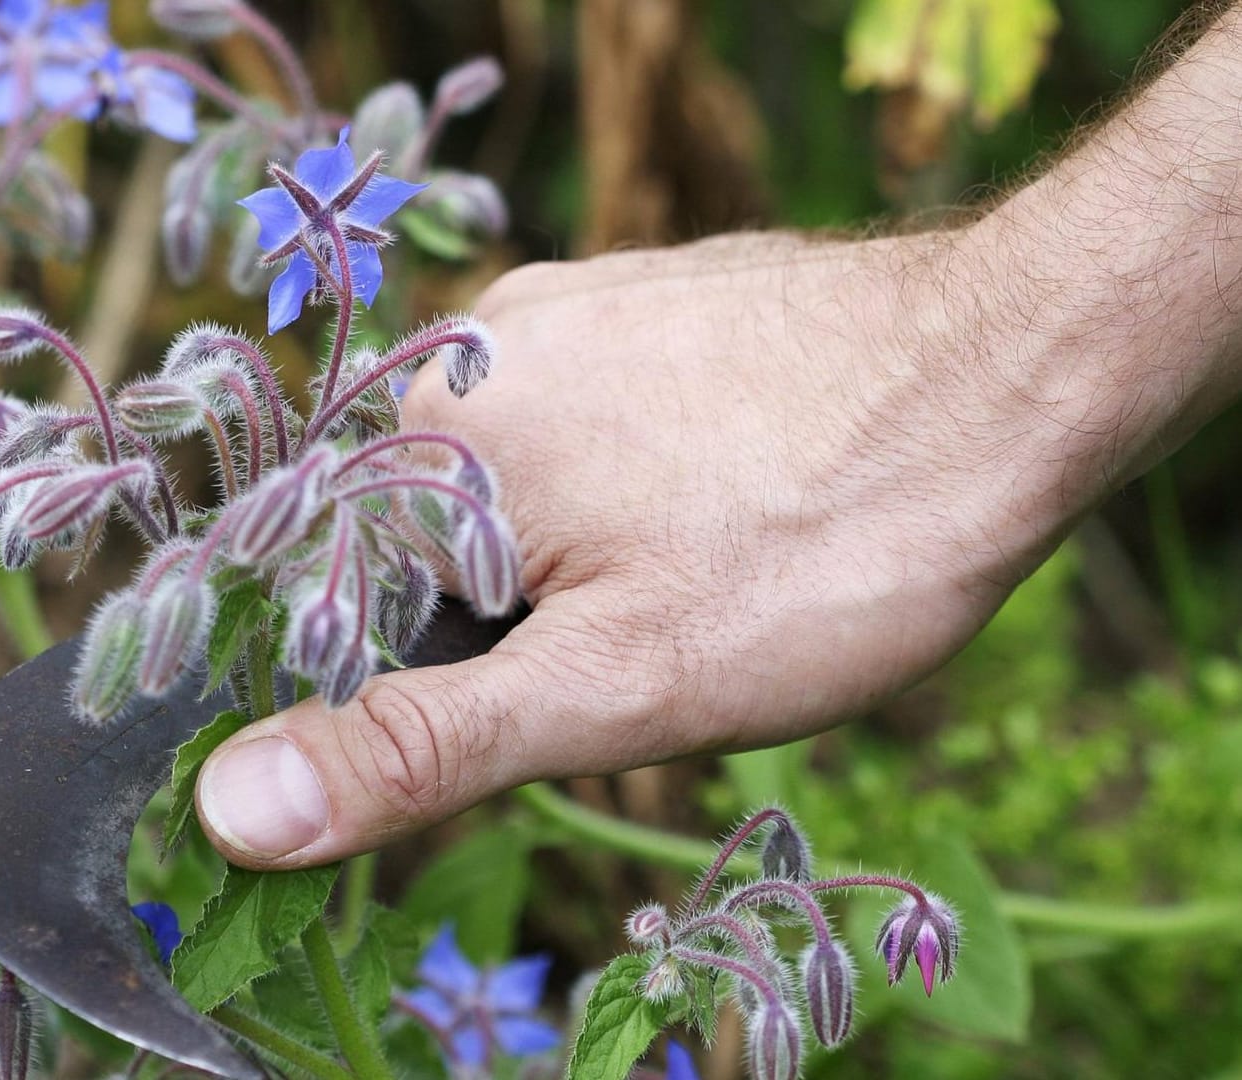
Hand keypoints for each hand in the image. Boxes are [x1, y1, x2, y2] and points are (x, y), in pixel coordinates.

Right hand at [194, 228, 1087, 867]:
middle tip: (649, 640)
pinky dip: (620, 486)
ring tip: (704, 570)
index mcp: (427, 435)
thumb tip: (230, 807)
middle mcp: (471, 343)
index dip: (414, 684)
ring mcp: (565, 306)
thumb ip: (414, 744)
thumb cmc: (829, 543)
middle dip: (507, 621)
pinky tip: (721, 506)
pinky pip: (578, 420)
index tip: (542, 705)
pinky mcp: (640, 299)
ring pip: (505, 484)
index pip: (331, 597)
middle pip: (421, 536)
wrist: (1025, 372)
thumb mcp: (613, 686)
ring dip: (568, 558)